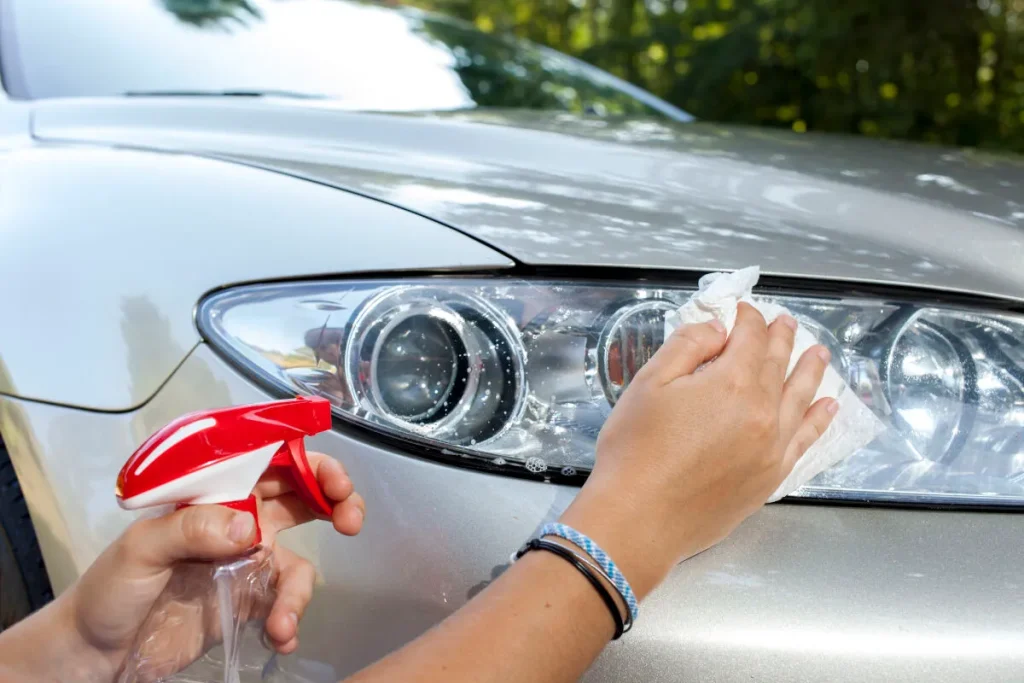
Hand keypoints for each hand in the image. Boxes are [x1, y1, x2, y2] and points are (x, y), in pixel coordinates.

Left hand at [67, 452, 363, 681]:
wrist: (95, 653)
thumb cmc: (109, 589)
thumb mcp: (140, 548)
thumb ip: (192, 529)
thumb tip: (251, 527)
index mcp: (213, 495)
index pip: (269, 462)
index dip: (308, 463)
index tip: (333, 482)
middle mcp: (237, 521)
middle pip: (301, 498)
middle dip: (335, 502)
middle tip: (351, 520)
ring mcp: (246, 563)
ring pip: (297, 561)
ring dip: (301, 590)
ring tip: (284, 622)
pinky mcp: (248, 604)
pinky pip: (284, 604)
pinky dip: (290, 620)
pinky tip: (280, 637)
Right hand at [561, 304, 835, 597]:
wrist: (640, 519)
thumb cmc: (635, 451)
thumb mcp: (649, 384)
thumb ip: (686, 346)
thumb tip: (717, 330)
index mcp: (732, 383)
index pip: (750, 337)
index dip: (747, 318)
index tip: (742, 310)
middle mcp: (763, 412)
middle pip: (778, 363)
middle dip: (780, 337)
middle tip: (784, 322)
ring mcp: (772, 447)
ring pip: (800, 397)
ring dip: (810, 370)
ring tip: (820, 352)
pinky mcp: (771, 476)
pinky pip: (805, 439)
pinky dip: (818, 419)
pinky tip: (827, 408)